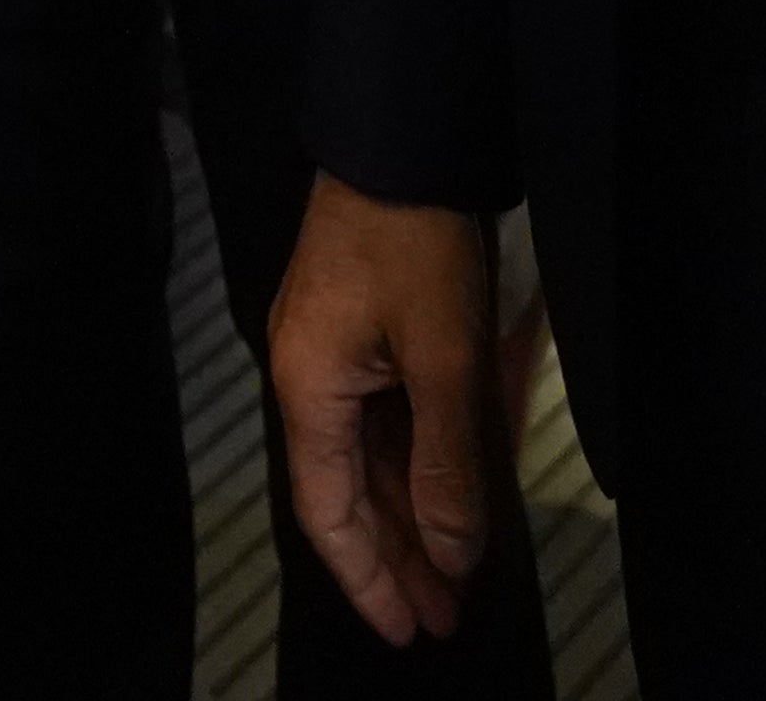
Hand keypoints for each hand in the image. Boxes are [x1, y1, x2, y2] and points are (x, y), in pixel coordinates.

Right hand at [270, 174, 494, 644]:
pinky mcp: (363, 327)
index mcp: (308, 389)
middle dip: (398, 558)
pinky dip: (417, 461)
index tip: (410, 631)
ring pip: (371, 457)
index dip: (369, 579)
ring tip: (457, 573)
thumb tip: (454, 556)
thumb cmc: (417, 240)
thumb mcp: (443, 357)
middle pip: (349, 492)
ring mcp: (336, 350)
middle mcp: (310, 377)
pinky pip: (386, 416)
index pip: (329, 514)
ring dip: (413, 514)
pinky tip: (451, 494)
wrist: (406, 135)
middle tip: (445, 617)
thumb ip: (446, 463)